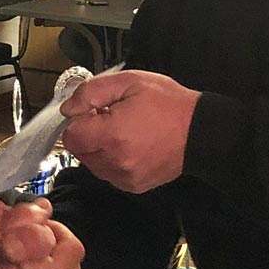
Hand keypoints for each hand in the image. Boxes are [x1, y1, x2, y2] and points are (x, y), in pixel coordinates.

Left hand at [60, 70, 201, 192]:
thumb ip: (92, 92)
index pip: (70, 135)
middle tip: (110, 116)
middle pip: (79, 150)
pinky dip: (111, 159)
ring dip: (98, 146)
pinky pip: (108, 172)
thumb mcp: (129, 82)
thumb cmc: (168, 103)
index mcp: (112, 135)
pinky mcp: (133, 186)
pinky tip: (130, 143)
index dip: (78, 118)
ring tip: (123, 129)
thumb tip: (68, 108)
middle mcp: (115, 162)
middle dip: (87, 132)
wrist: (200, 131)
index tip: (94, 108)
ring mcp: (124, 178)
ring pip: (92, 163)